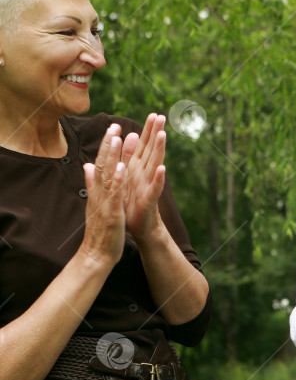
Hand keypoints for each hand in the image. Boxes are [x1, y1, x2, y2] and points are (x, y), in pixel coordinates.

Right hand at [80, 124, 126, 265]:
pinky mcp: (112, 212)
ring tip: (119, 138)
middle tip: (115, 125)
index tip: (113, 128)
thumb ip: (92, 183)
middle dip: (109, 145)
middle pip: (103, 164)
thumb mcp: (96, 202)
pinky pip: (115, 194)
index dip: (106, 146)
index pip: (101, 163)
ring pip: (108, 175)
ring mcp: (105, 202)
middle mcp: (99, 192)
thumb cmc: (100, 228)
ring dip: (113, 156)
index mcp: (98, 189)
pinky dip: (119, 180)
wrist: (97, 254)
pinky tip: (125, 167)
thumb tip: (86, 165)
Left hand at [121, 113, 166, 241]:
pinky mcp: (149, 199)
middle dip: (156, 133)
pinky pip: (154, 187)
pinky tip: (163, 168)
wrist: (139, 226)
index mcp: (137, 168)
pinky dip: (158, 178)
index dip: (149, 130)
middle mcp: (145, 174)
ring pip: (154, 164)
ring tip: (162, 135)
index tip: (154, 114)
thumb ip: (125, 156)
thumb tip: (127, 136)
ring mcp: (149, 185)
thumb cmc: (132, 202)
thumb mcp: (124, 175)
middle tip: (161, 117)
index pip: (144, 145)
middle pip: (152, 150)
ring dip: (159, 150)